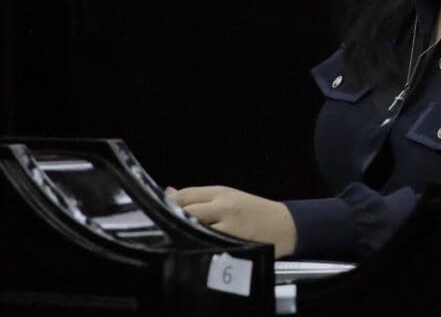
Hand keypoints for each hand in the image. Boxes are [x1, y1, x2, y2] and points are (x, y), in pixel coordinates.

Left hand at [166, 185, 296, 255]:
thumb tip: (170, 192)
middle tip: (162, 230)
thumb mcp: (229, 198)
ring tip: (174, 240)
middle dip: (171, 219)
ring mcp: (227, 224)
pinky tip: (191, 250)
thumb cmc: (254, 211)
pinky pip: (206, 244)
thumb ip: (199, 198)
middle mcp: (223, 205)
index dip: (168, 204)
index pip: (185, 195)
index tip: (156, 213)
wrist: (284, 224)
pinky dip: (196, 246)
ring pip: (194, 227)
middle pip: (186, 210)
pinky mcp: (232, 241)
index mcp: (220, 192)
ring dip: (182, 233)